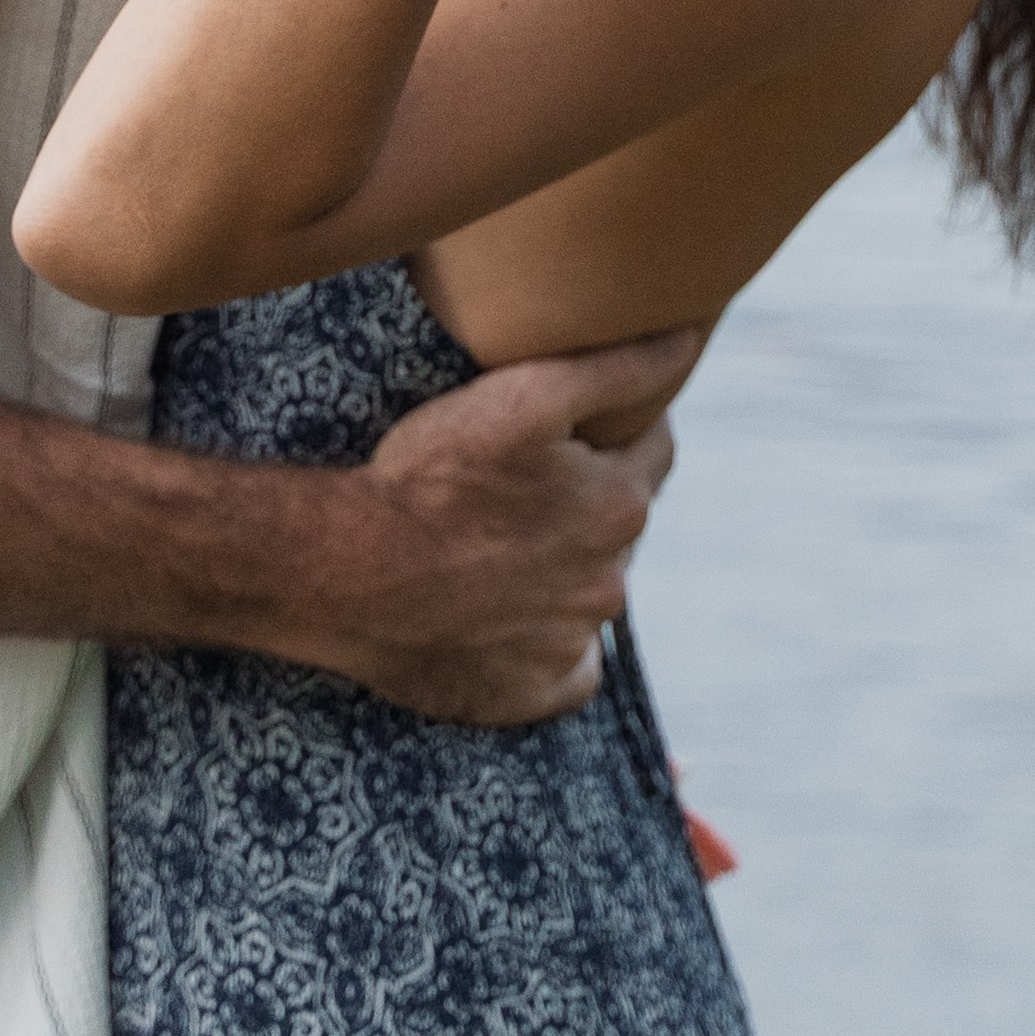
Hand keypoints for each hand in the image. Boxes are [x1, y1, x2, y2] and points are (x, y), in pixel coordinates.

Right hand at [286, 332, 693, 725]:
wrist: (350, 569)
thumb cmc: (434, 474)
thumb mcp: (526, 393)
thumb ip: (616, 368)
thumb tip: (685, 341)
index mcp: (618, 507)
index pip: (650, 454)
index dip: (615, 432)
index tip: (568, 428)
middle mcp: (608, 584)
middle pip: (612, 528)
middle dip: (581, 504)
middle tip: (515, 485)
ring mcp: (570, 644)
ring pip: (583, 595)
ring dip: (556, 571)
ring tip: (491, 546)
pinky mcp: (530, 694)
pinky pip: (563, 667)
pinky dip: (543, 645)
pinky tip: (499, 616)